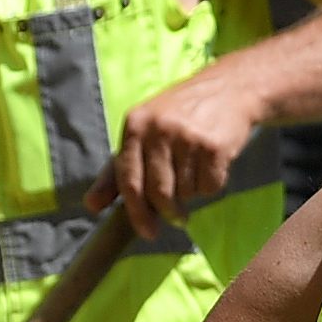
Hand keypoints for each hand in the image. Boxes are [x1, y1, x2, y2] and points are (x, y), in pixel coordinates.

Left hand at [97, 68, 263, 236]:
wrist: (229, 90)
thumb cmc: (181, 116)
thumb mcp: (143, 134)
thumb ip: (117, 170)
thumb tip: (92, 206)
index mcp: (135, 126)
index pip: (128, 178)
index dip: (136, 211)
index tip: (147, 232)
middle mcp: (158, 130)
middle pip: (158, 192)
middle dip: (169, 212)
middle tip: (179, 218)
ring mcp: (187, 137)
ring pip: (186, 192)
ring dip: (193, 192)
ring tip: (196, 171)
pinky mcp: (215, 146)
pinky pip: (210, 186)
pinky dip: (212, 185)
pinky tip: (213, 166)